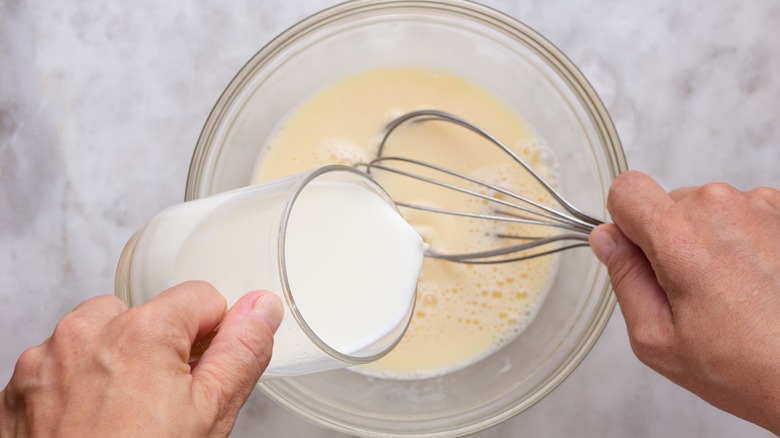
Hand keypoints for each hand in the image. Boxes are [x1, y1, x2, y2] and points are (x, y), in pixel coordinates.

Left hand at [0, 281, 283, 436]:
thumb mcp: (210, 413)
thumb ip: (242, 351)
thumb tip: (261, 308)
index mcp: (141, 331)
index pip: (201, 298)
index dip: (213, 338)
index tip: (202, 375)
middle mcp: (85, 333)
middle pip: (147, 315)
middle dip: (161, 349)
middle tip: (164, 404)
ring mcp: (46, 360)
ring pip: (101, 336)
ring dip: (117, 363)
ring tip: (126, 416)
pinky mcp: (20, 386)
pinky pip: (63, 364)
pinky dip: (79, 384)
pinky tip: (93, 423)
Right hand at [589, 171, 779, 432]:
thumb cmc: (746, 366)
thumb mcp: (657, 338)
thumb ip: (624, 279)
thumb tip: (607, 240)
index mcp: (679, 235)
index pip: (626, 190)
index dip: (624, 222)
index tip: (638, 255)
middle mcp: (720, 207)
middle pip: (667, 203)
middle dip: (667, 240)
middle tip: (691, 293)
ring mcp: (760, 206)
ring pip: (706, 210)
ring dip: (708, 240)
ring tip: (731, 292)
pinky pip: (742, 215)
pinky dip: (741, 241)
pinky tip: (756, 283)